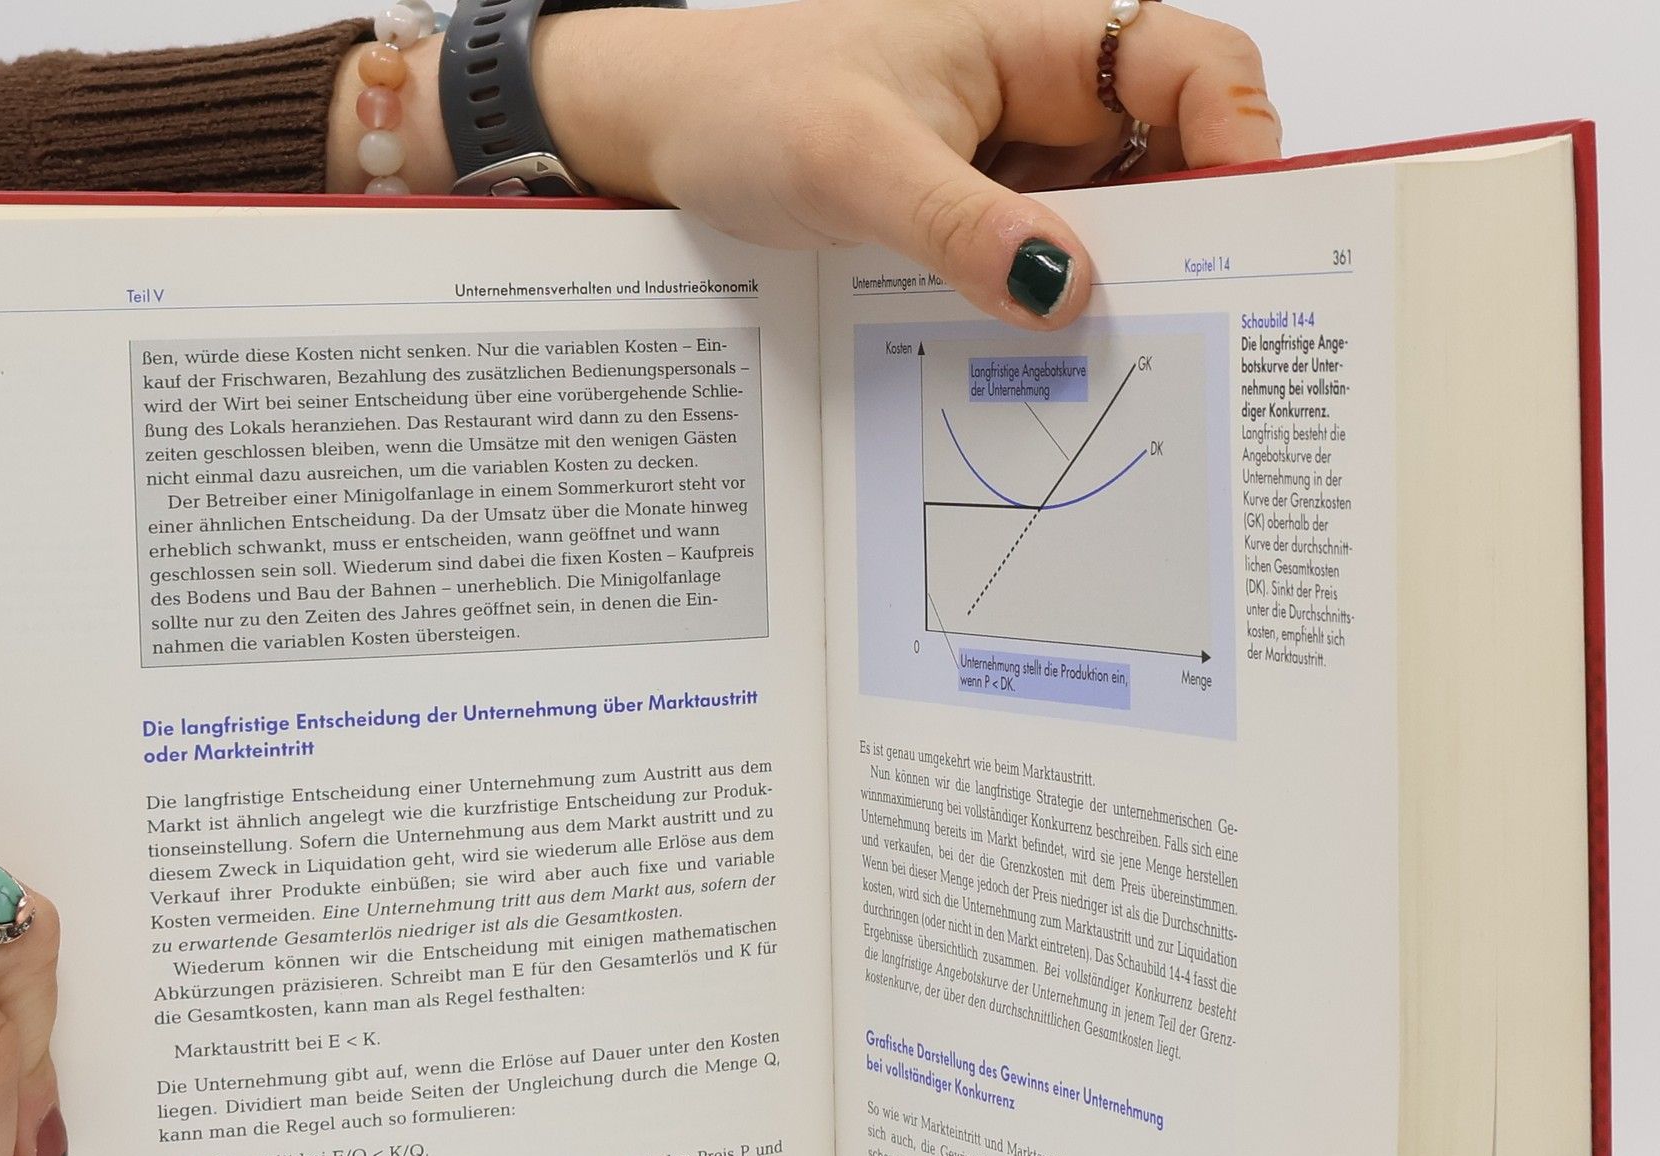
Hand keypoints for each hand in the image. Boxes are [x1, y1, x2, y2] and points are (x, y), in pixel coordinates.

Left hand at [344, 1, 1279, 328]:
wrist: (665, 137)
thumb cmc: (746, 104)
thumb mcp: (852, 161)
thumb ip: (960, 223)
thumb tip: (1063, 290)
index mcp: (1040, 36)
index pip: (1194, 68)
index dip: (1239, 141)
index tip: (1234, 236)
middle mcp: (1045, 97)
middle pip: (1176, 161)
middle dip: (1186, 244)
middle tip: (1176, 339)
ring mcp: (1017, 166)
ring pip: (1117, 229)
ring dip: (1117, 293)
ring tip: (1106, 369)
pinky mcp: (980, 223)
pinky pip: (1045, 269)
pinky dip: (1050, 315)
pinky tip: (1040, 365)